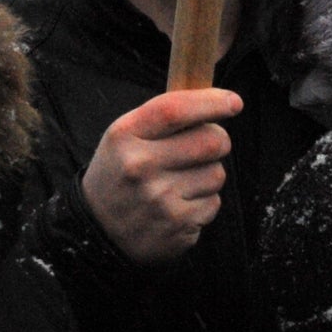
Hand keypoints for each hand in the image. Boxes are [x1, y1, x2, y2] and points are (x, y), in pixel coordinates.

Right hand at [79, 88, 241, 266]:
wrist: (98, 230)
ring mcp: (159, 199)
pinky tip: (180, 204)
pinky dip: (204, 202)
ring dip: (208, 173)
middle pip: (210, 141)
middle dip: (218, 140)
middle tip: (208, 144)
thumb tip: (215, 101)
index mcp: (125, 136)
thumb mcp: (124, 137)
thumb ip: (163, 117)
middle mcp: (140, 166)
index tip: (233, 101)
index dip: (211, 103)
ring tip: (182, 180)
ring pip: (217, 173)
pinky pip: (214, 203)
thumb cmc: (120, 173)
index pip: (175, 110)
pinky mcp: (176, 225)